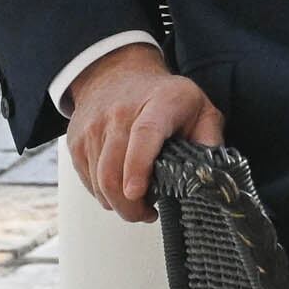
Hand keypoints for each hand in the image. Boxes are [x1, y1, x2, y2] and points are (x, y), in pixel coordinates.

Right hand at [65, 45, 223, 222]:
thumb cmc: (164, 96)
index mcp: (159, 104)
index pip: (144, 135)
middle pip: (113, 170)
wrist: (116, 74)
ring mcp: (94, 128)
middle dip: (128, 206)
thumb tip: (212, 171)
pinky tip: (121, 190)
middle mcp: (120, 115)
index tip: (138, 193)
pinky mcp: (76, 142)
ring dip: (117, 203)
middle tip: (146, 214)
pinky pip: (88, 180)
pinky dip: (103, 193)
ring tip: (137, 203)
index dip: (138, 167)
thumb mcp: (200, 107)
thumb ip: (210, 138)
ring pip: (98, 181)